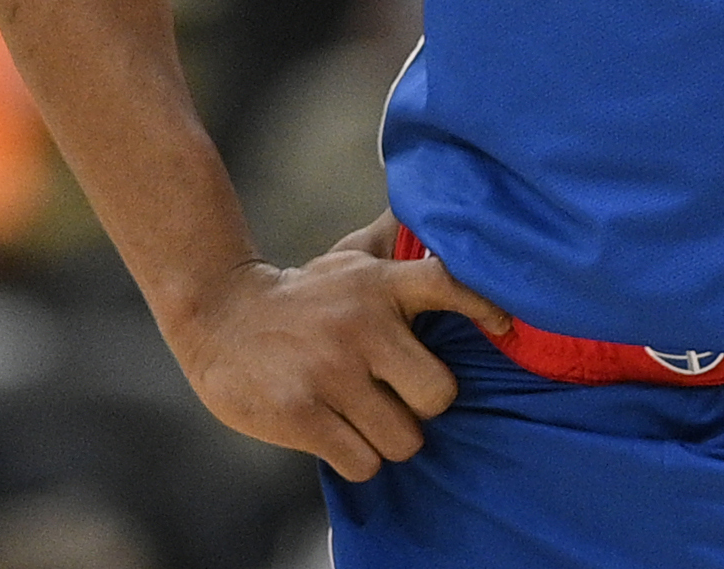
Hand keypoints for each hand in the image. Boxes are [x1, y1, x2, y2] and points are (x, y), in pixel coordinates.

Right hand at [168, 241, 510, 478]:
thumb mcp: (351, 265)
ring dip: (387, 440)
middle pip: (440, 395)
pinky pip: (363, 463)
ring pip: (403, 440)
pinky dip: (357, 459)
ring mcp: (331, 371)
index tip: (504, 326)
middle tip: (398, 398)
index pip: (450, 284)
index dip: (485, 306)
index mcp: (379, 285)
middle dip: (423, 407)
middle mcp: (361, 325)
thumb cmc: (303, 298)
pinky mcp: (301, 413)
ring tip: (362, 417)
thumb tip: (456, 259)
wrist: (219, 313)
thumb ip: (400, 268)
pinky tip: (337, 434)